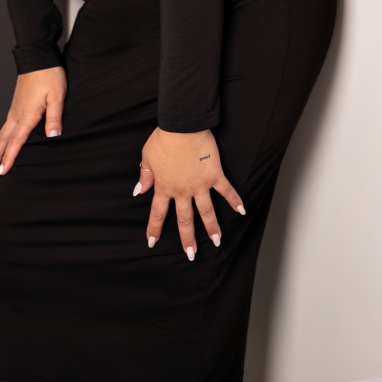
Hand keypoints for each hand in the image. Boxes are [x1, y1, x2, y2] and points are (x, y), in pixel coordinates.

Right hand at [0, 66, 66, 177]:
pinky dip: (3, 136)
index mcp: (27, 114)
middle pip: (4, 139)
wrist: (39, 56)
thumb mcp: (57, 96)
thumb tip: (53, 136)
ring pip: (3, 132)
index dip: (9, 158)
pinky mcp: (17, 103)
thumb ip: (54, 117)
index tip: (3, 171)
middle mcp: (17, 113)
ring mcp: (15, 107)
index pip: (16, 141)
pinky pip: (6, 124)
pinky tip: (5, 139)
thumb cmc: (49, 74)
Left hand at [134, 128, 244, 257]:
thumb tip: (139, 191)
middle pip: (185, 219)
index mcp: (164, 187)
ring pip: (207, 211)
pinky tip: (242, 211)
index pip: (158, 213)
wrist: (182, 126)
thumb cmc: (163, 139)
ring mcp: (200, 185)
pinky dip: (235, 200)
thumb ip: (145, 176)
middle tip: (191, 254)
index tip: (152, 242)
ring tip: (217, 241)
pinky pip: (226, 190)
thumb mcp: (147, 157)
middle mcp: (182, 190)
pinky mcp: (214, 175)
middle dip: (187, 238)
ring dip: (212, 227)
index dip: (154, 228)